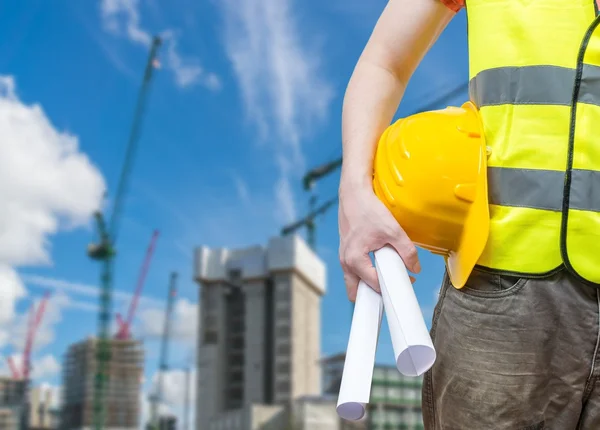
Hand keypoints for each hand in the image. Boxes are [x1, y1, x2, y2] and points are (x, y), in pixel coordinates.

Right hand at [338, 184, 419, 301]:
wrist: (353, 194)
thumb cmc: (368, 210)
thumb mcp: (393, 230)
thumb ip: (406, 251)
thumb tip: (415, 267)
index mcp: (355, 260)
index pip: (374, 285)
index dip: (393, 287)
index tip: (407, 285)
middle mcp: (345, 262)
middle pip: (357, 292)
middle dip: (374, 295)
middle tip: (393, 289)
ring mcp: (343, 257)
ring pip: (354, 282)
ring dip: (369, 283)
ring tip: (389, 277)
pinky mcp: (346, 251)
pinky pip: (354, 270)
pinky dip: (366, 273)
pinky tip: (380, 263)